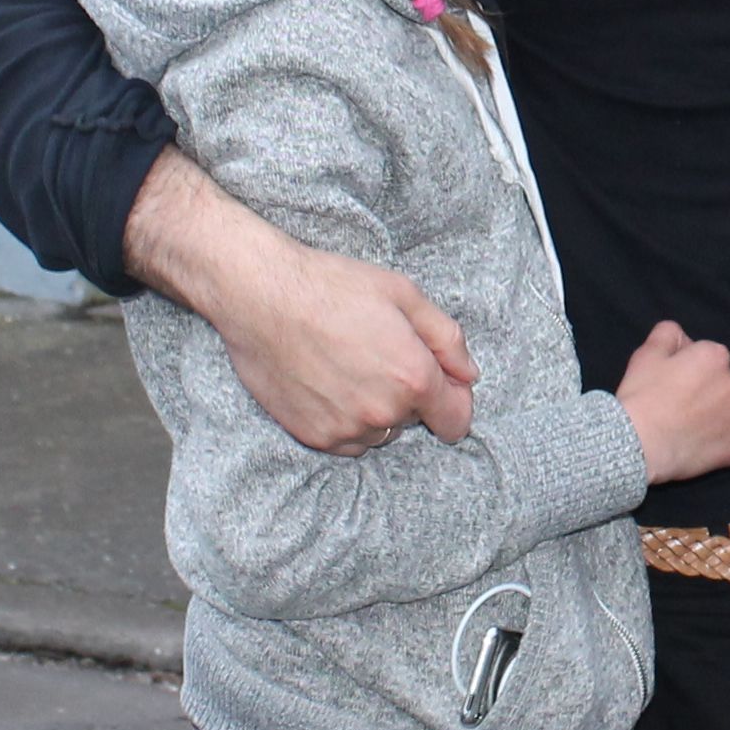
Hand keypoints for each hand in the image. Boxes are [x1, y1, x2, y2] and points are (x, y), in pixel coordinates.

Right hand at [125, 148, 475, 450]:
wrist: (261, 296)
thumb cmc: (331, 287)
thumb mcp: (404, 294)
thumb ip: (446, 339)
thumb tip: (468, 374)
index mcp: (413, 378)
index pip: (457, 421)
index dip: (453, 401)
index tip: (440, 385)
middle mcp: (382, 413)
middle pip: (415, 421)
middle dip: (408, 395)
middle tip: (378, 354)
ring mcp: (345, 429)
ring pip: (380, 432)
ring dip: (375, 410)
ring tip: (349, 366)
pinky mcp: (312, 436)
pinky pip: (346, 442)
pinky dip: (345, 420)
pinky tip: (329, 383)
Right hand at [617, 319, 729, 483]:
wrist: (640, 444)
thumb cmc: (643, 396)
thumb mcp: (647, 353)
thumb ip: (668, 334)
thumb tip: (683, 337)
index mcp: (716, 357)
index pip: (707, 357)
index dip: (688, 368)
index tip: (670, 383)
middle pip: (721, 385)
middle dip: (705, 392)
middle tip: (677, 407)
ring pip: (728, 414)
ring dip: (713, 418)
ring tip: (685, 429)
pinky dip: (718, 445)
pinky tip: (695, 447)